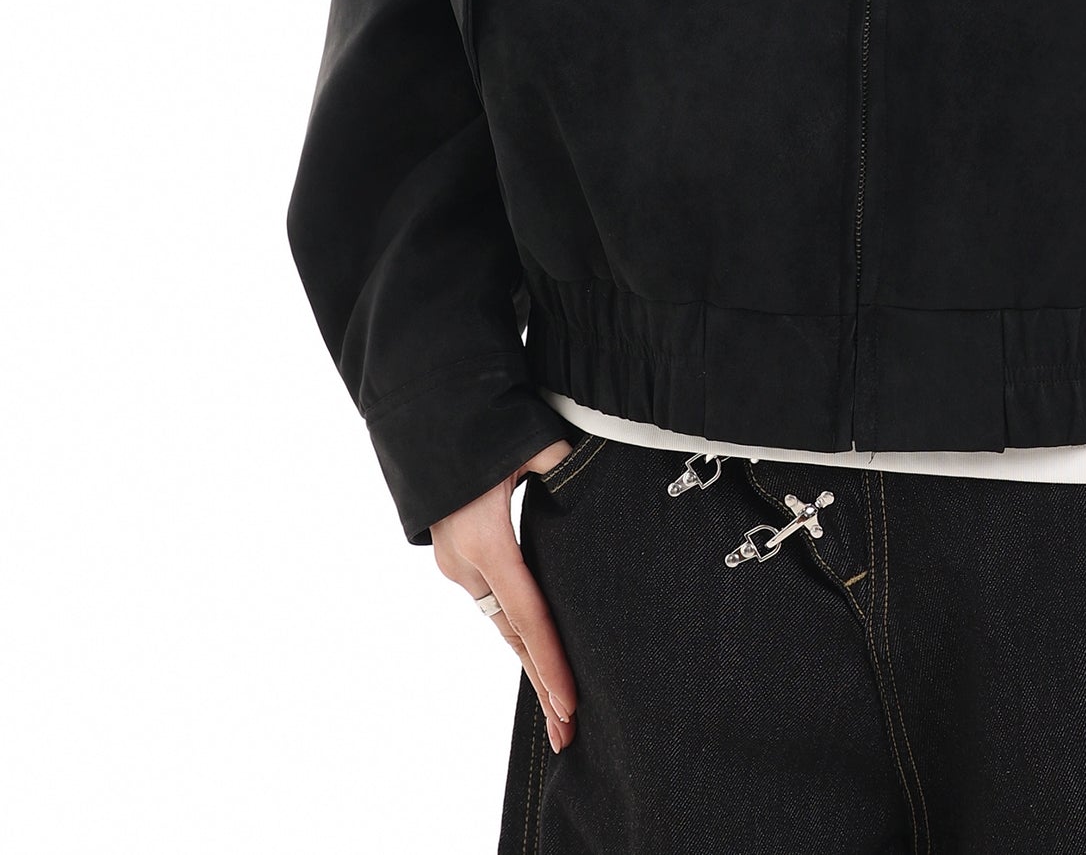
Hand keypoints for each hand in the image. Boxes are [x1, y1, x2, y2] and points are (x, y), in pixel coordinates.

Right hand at [431, 440, 578, 752]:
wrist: (422, 414)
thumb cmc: (478, 426)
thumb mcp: (526, 441)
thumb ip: (565, 464)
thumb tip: (599, 474)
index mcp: (487, 542)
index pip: (528, 616)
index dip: (552, 662)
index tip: (570, 704)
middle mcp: (466, 563)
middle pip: (513, 636)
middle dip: (542, 684)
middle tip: (567, 734)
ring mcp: (456, 563)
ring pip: (501, 622)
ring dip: (530, 660)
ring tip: (558, 707)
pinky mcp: (457, 555)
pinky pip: (493, 601)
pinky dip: (516, 630)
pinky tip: (534, 654)